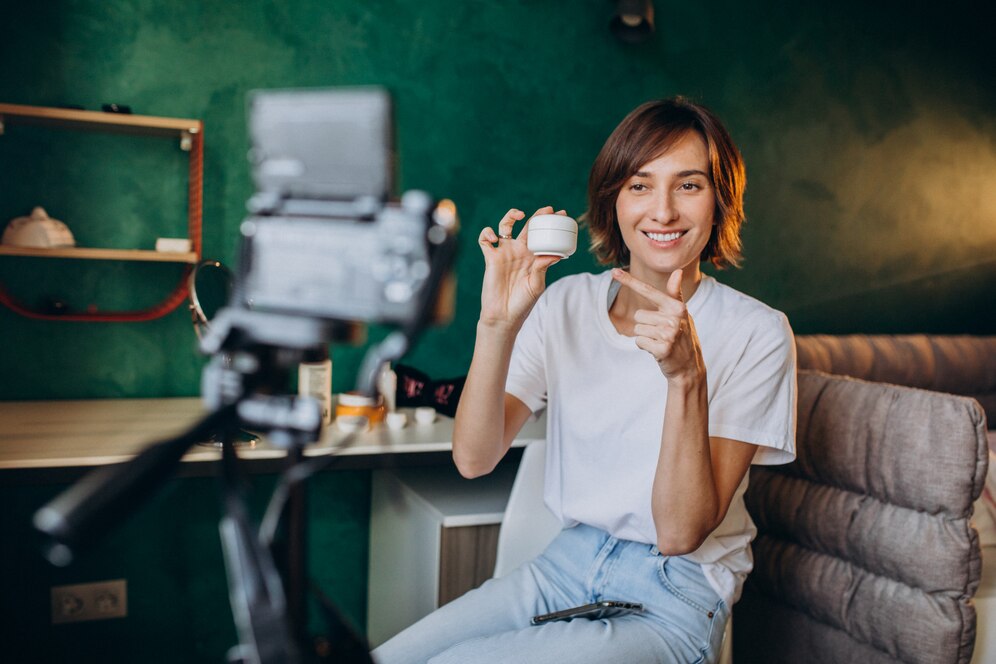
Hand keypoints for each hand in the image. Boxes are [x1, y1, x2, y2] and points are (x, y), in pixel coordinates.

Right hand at [477, 206, 565, 330]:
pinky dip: (487, 233)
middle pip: (527, 227)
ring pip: (505, 226)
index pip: (543, 236)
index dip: (551, 225)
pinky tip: (494, 237)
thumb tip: (554, 253)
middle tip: (547, 210)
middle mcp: (519, 252)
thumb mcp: (537, 284)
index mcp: (533, 257)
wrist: (504, 316)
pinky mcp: (490, 258)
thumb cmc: (523, 303)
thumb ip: (542, 267)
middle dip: (538, 216)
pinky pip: (485, 240)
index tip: (561, 215)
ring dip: (510, 216)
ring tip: (519, 215)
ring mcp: (504, 253)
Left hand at [611, 268, 704, 383]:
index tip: (614, 272)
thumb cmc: (682, 336)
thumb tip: (677, 271)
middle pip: (638, 315)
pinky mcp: (662, 349)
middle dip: (645, 326)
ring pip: (637, 329)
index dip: (630, 281)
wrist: (689, 366)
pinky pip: (639, 341)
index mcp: (677, 307)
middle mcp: (674, 319)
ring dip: (645, 337)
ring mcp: (669, 334)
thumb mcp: (680, 314)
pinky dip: (645, 347)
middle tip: (661, 334)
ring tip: (660, 341)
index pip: (649, 291)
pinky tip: (658, 350)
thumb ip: (674, 293)